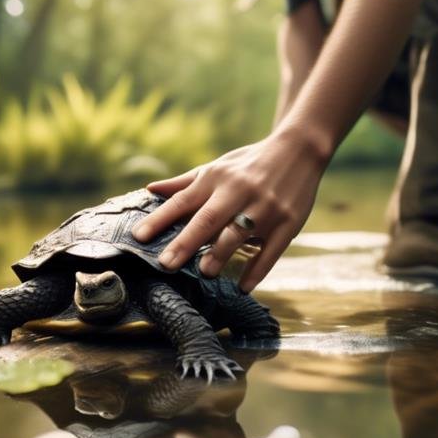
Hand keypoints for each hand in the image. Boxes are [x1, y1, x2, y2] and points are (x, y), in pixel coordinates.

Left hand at [133, 129, 328, 292]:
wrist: (299, 150)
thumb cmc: (250, 164)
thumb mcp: (217, 167)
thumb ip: (184, 183)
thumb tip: (149, 190)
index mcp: (216, 179)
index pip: (183, 200)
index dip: (160, 219)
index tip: (138, 237)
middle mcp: (238, 192)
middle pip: (208, 219)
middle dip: (186, 242)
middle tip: (166, 264)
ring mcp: (265, 208)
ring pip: (239, 234)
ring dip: (221, 253)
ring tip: (205, 272)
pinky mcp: (288, 222)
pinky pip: (272, 250)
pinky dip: (258, 270)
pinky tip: (244, 287)